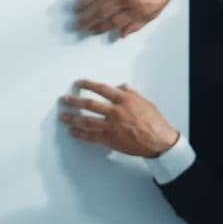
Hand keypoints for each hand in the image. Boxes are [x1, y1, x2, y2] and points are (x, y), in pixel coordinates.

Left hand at [60, 80, 179, 157]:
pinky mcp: (110, 139)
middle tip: (64, 99)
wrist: (159, 140)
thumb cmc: (154, 122)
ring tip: (63, 116)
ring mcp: (112, 126)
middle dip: (74, 101)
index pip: (102, 89)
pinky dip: (80, 134)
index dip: (88, 85)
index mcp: (124, 100)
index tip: (79, 83)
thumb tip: (122, 86)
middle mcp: (116, 111)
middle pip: (89, 104)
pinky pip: (92, 136)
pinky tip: (72, 132)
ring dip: (72, 118)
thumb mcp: (145, 102)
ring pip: (87, 120)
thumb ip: (131, 94)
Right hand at [74, 0, 182, 37]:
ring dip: (85, 2)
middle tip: (78, 24)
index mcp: (136, 10)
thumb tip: (122, 34)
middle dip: (88, 19)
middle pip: (103, 10)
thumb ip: (136, 25)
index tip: (91, 31)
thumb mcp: (153, 14)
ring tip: (76, 8)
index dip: (100, 28)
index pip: (113, 22)